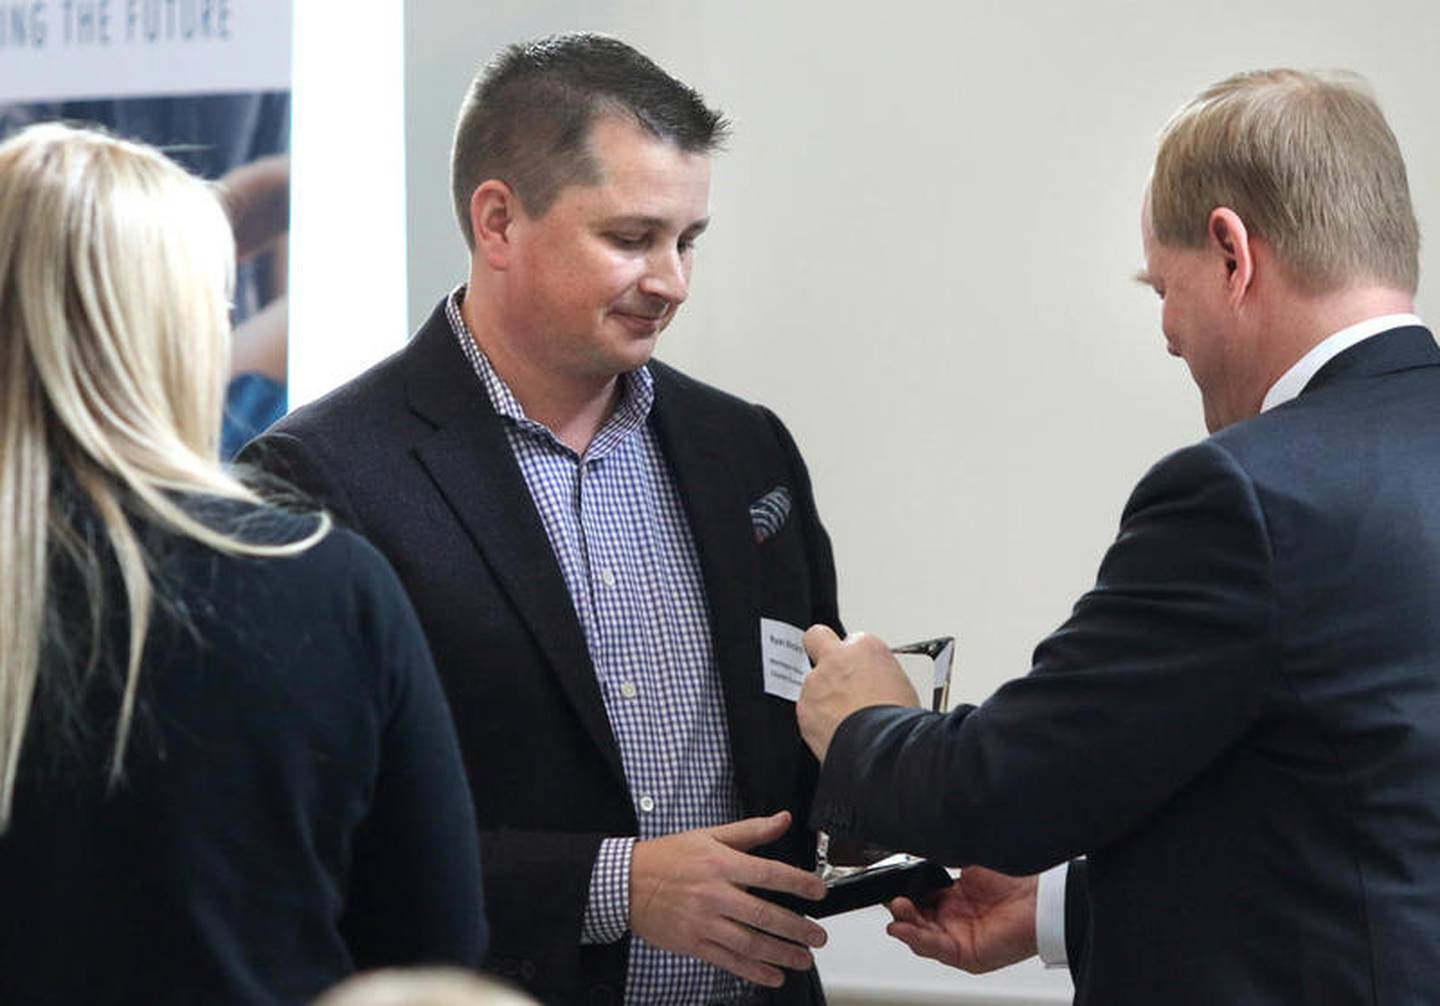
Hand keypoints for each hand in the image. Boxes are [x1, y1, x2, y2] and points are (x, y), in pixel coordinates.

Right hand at [629, 811, 827, 987]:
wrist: (625, 884)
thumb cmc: (666, 858)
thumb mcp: (708, 835)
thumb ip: (750, 830)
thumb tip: (782, 819)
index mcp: (721, 864)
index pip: (769, 873)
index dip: (798, 883)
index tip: (819, 891)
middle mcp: (715, 894)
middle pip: (764, 914)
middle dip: (797, 928)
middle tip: (818, 936)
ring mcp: (704, 922)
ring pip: (750, 942)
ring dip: (781, 953)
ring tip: (803, 958)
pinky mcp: (694, 943)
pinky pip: (729, 961)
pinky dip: (754, 971)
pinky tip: (773, 974)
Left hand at [797, 626, 919, 760]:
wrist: (882, 752)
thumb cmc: (898, 723)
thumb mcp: (903, 687)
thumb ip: (879, 675)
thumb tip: (876, 683)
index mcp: (865, 647)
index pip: (853, 640)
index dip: (856, 658)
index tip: (860, 671)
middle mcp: (836, 660)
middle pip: (816, 638)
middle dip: (821, 650)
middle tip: (832, 670)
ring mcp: (815, 683)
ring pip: (811, 683)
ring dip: (822, 697)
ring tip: (843, 719)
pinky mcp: (803, 709)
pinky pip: (807, 711)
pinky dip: (817, 721)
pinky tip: (835, 733)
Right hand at [885, 866, 1038, 972]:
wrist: (1039, 899)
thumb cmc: (1011, 881)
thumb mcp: (967, 866)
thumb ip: (938, 865)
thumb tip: (911, 859)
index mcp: (951, 897)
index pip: (917, 899)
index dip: (902, 892)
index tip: (889, 884)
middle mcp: (952, 919)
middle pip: (915, 919)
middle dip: (900, 909)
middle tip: (893, 897)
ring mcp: (958, 938)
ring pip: (920, 936)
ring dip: (905, 924)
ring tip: (898, 909)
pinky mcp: (965, 954)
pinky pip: (935, 949)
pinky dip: (917, 939)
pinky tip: (904, 929)